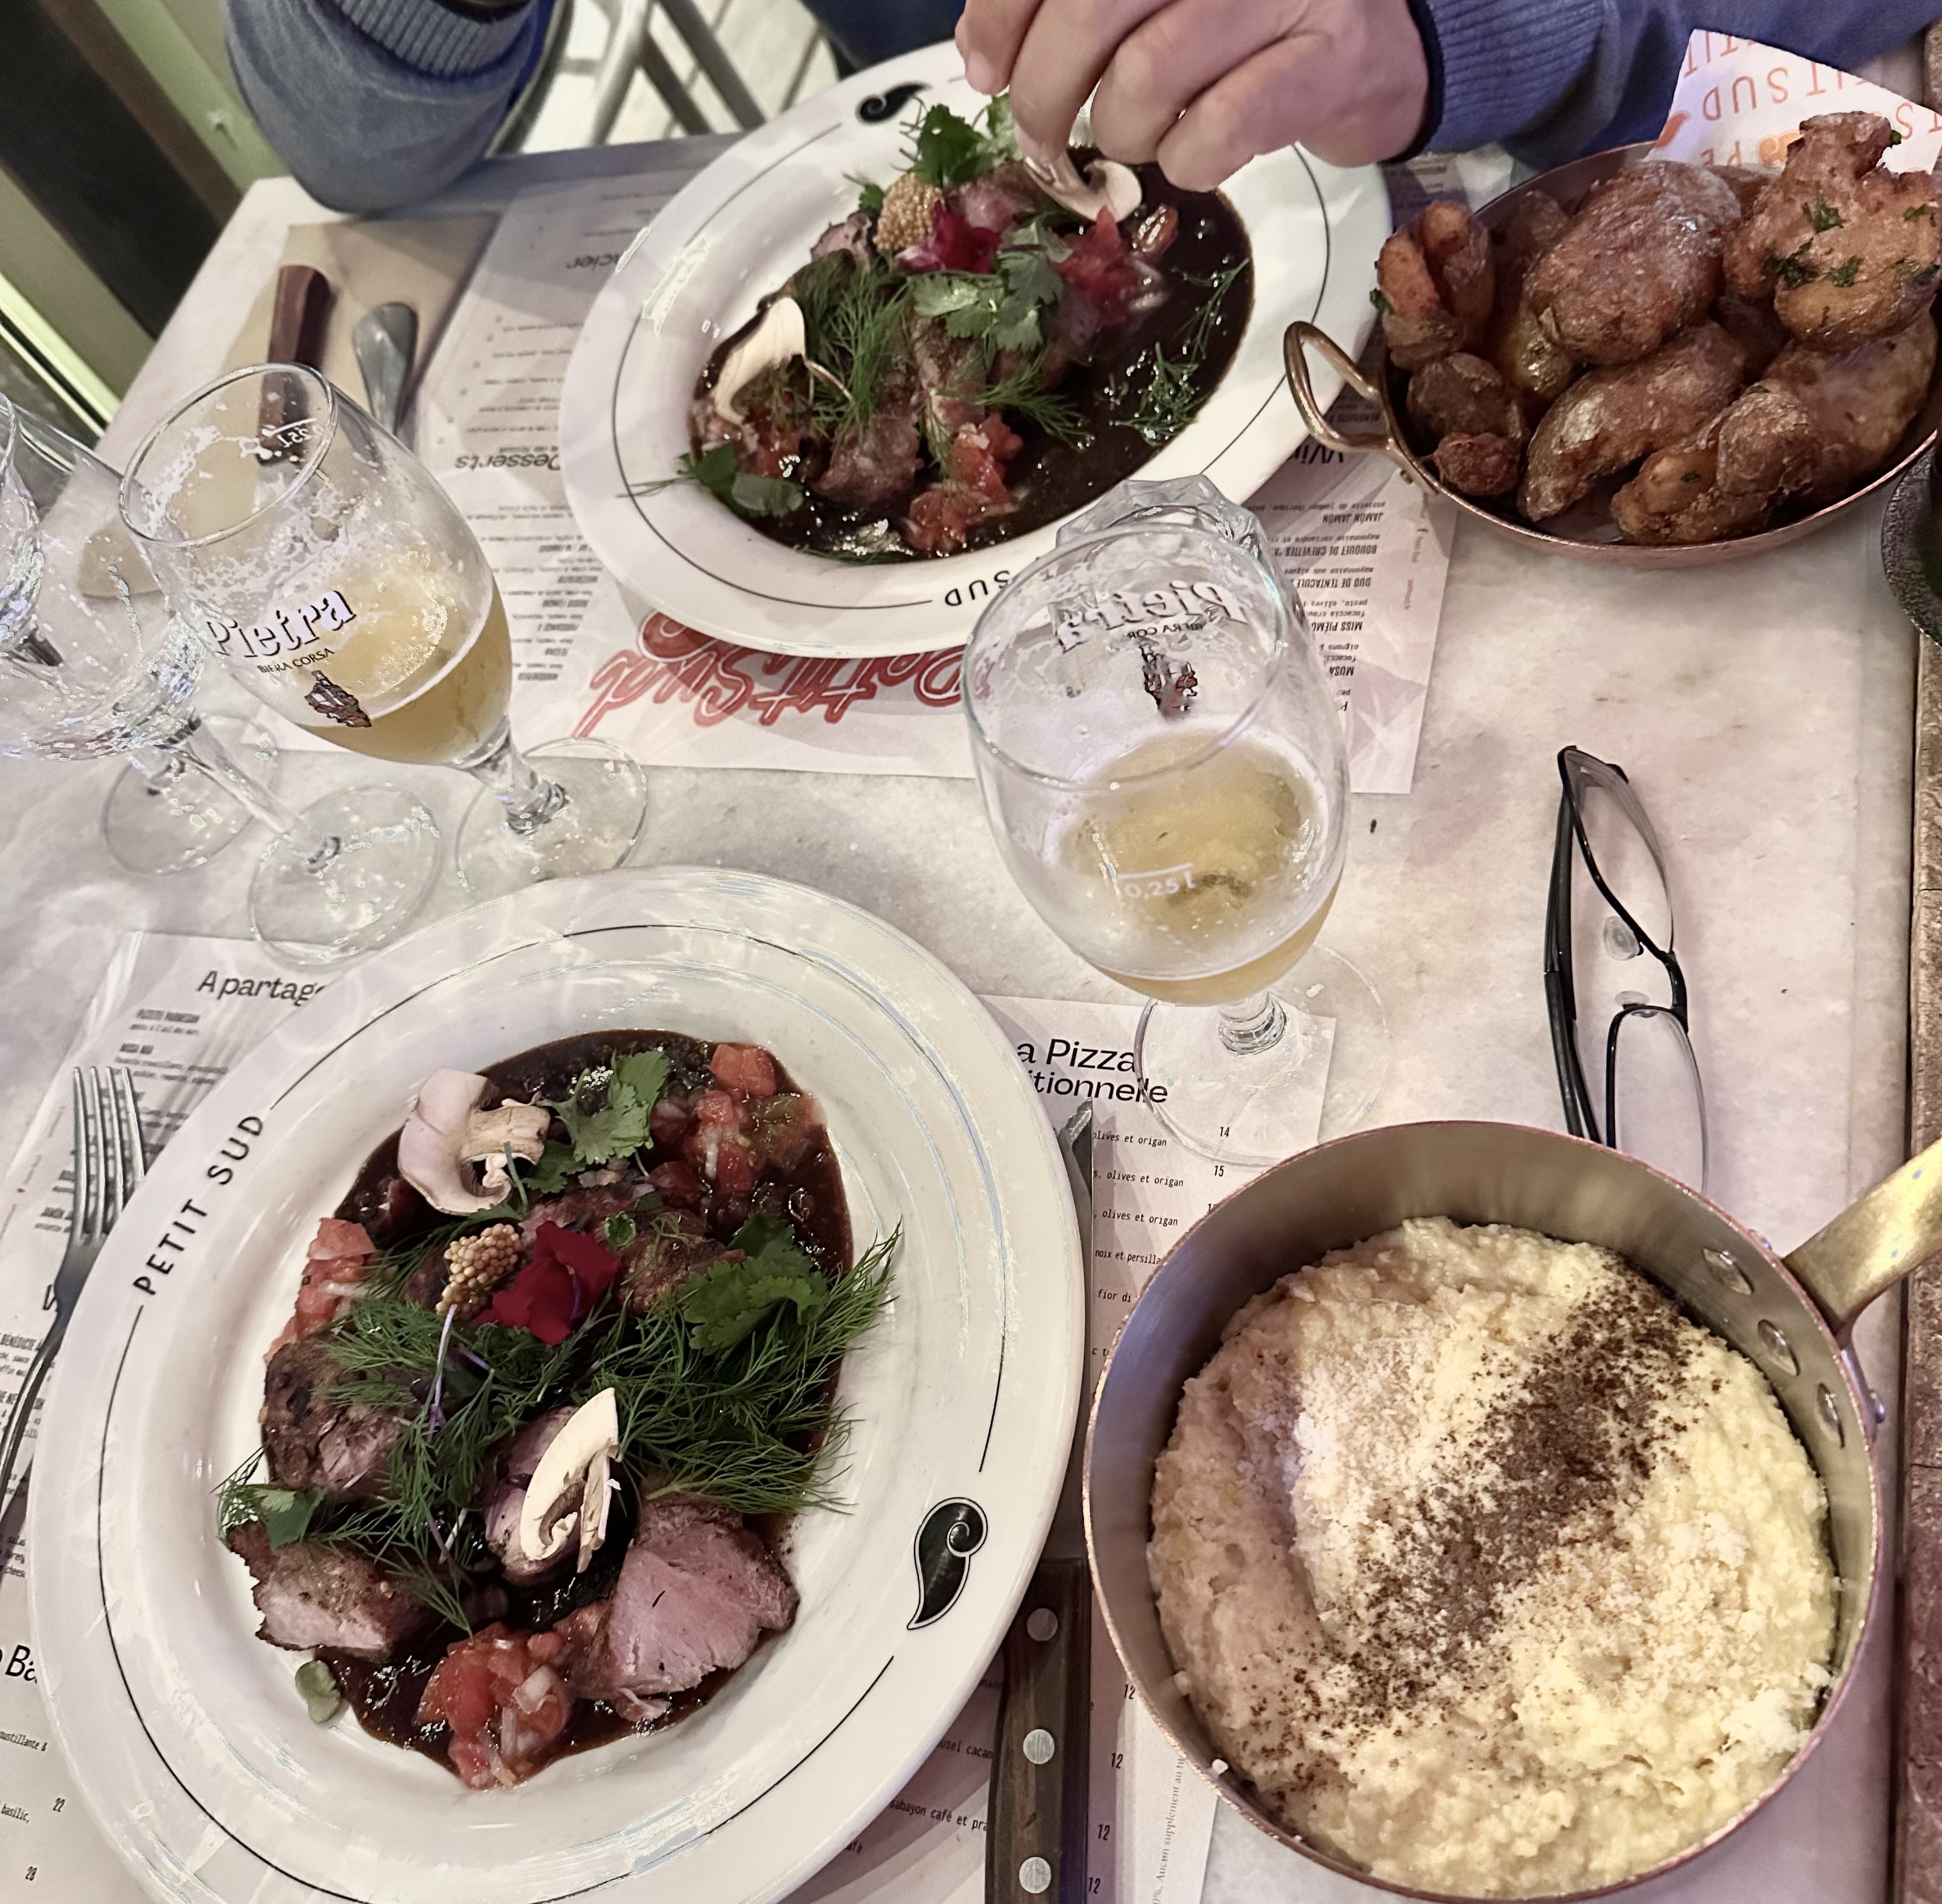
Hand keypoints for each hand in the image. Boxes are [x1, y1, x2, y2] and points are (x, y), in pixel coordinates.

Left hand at [957, 0, 1429, 189]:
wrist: (1381, 40)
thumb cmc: (1247, 19)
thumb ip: (1068, 6)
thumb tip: (984, 53)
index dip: (1004, 14)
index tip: (986, 69)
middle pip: (1094, 8)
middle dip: (1046, 91)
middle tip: (1040, 136)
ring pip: (1148, 78)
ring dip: (1122, 133)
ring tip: (1139, 135)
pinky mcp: (1330, 59)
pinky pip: (1218, 131)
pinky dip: (1186, 163)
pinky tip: (1192, 153)